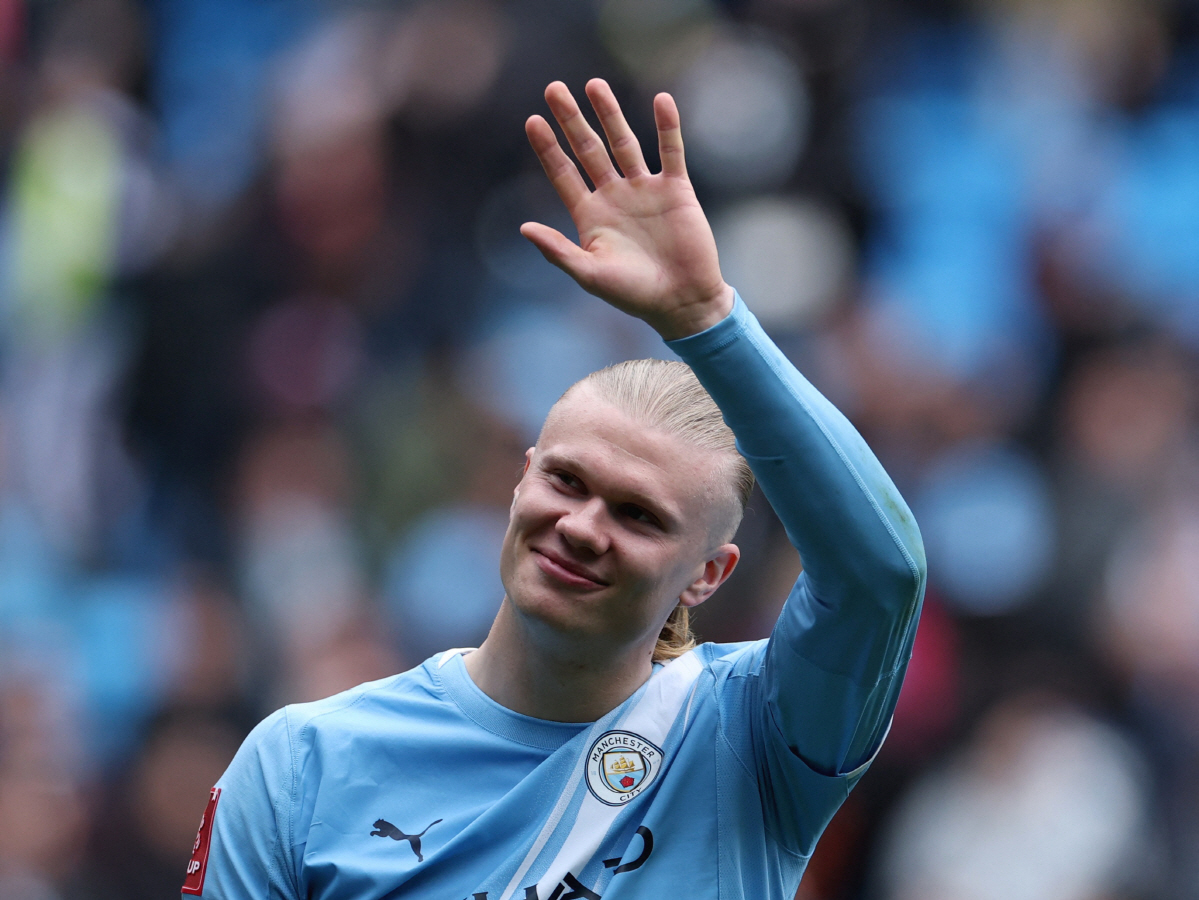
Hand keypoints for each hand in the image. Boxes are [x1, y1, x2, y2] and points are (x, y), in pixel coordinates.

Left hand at [520, 79, 733, 340]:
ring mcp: (645, 190)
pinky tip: (661, 100)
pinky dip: (667, 126)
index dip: (547, 148)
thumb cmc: (634, 295)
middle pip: (588, 150)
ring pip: (624, 143)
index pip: (563, 174)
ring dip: (610, 114)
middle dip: (571, 120)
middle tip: (554, 89)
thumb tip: (523, 228)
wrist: (683, 302)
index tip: (532, 121)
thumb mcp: (590, 274)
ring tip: (594, 85)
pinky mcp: (676, 190)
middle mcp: (614, 196)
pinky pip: (671, 151)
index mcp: (590, 215)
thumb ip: (558, 250)